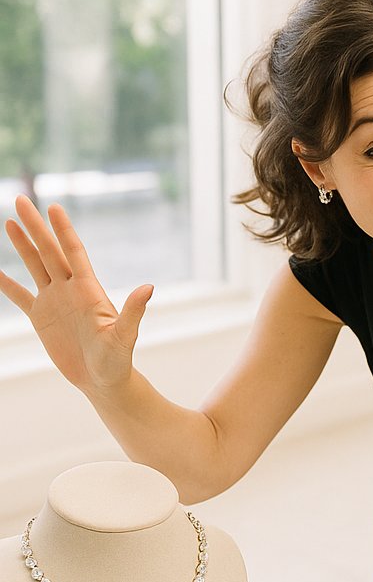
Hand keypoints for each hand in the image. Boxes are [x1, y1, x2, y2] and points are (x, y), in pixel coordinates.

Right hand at [0, 196, 152, 392]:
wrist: (103, 381)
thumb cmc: (117, 360)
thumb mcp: (124, 336)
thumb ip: (133, 311)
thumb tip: (148, 287)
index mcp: (89, 291)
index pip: (74, 252)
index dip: (63, 230)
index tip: (53, 207)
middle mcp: (70, 290)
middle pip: (49, 252)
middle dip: (35, 227)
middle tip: (21, 200)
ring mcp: (55, 302)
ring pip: (35, 266)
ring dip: (22, 245)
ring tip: (9, 221)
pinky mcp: (42, 318)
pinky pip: (19, 295)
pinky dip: (5, 283)